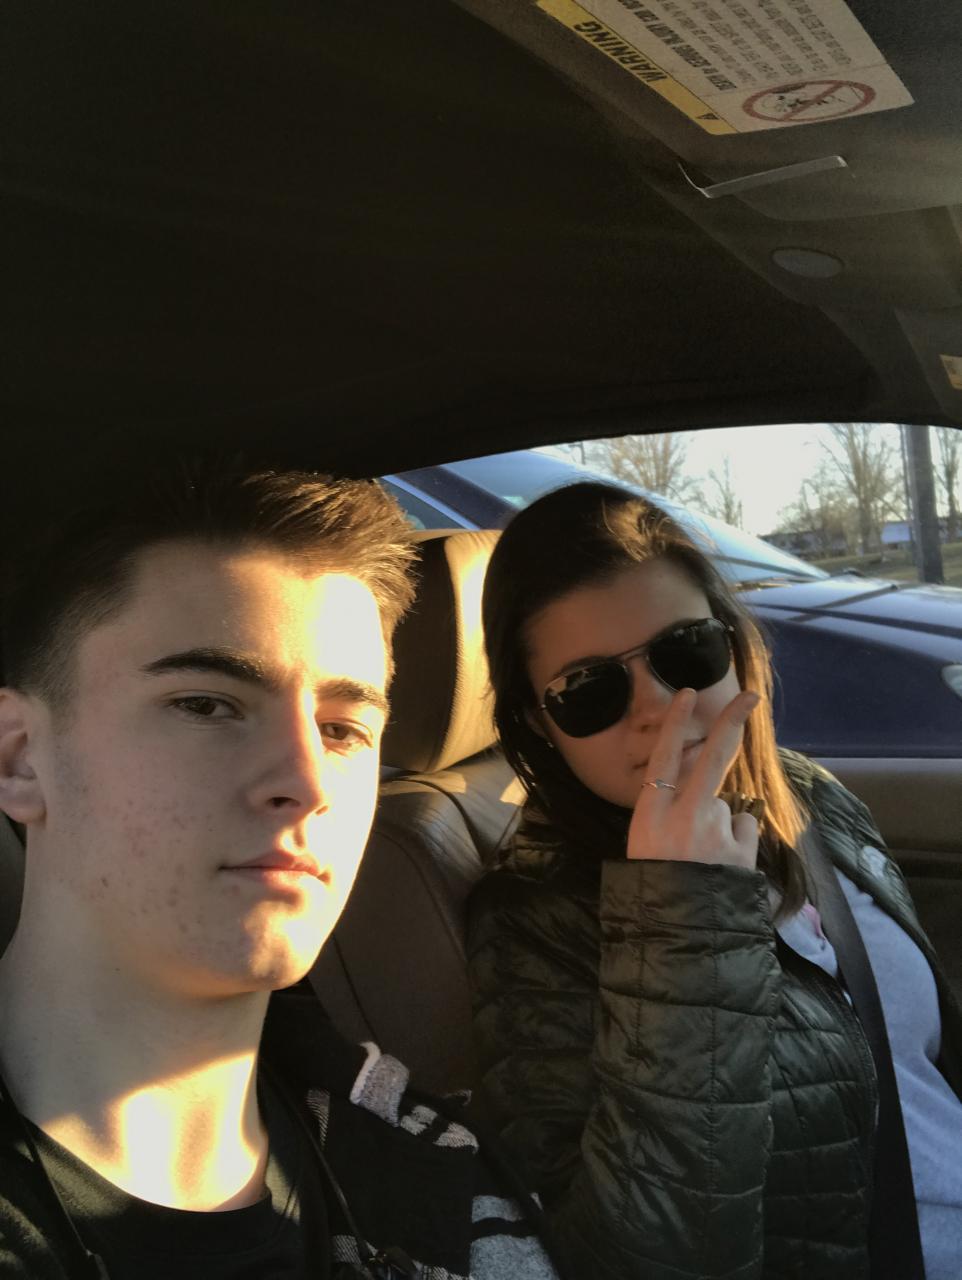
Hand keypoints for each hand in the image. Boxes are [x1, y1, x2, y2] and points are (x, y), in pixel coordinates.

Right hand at [626, 688, 759, 868]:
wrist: (676, 930)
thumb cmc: (653, 886)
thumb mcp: (644, 844)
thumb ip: (669, 813)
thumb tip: (703, 793)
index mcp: (651, 812)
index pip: (664, 756)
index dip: (675, 723)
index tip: (687, 693)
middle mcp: (684, 813)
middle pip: (712, 758)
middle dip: (732, 723)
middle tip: (751, 699)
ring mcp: (715, 829)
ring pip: (727, 808)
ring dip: (721, 824)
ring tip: (705, 857)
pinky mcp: (741, 848)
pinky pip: (743, 829)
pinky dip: (737, 840)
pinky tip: (722, 863)